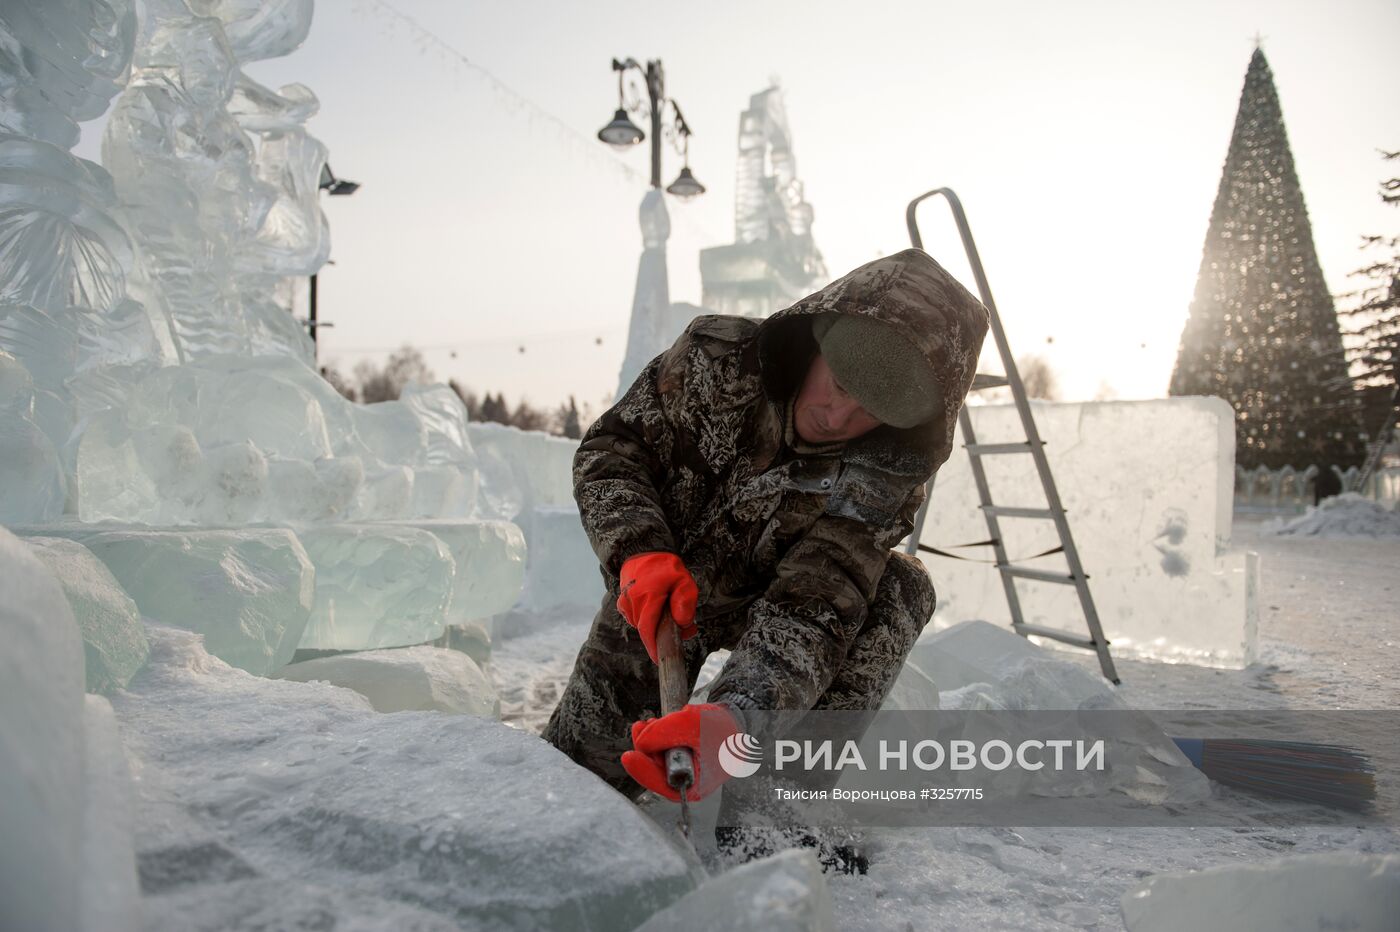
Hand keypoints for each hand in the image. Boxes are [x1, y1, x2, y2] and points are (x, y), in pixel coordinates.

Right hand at [617, 552, 698, 663]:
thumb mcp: (683, 579)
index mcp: (647, 597)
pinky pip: (636, 618)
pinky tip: (659, 608)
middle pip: (647, 630)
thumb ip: (685, 601)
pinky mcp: (622, 603)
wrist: (642, 550)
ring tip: (675, 614)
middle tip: (686, 629)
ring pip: (642, 625)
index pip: (647, 630)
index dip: (653, 647)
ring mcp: (625, 603)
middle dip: (664, 635)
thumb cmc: (665, 565)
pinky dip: (649, 619)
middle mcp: (632, 602)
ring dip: (658, 626)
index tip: (660, 660)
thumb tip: (683, 623)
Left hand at [620, 703, 742, 801]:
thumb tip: (642, 741)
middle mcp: (685, 782)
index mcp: (695, 785)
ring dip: (649, 739)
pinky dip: (655, 736)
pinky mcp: (677, 758)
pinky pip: (659, 750)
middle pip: (655, 771)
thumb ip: (667, 733)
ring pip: (655, 758)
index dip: (644, 772)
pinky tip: (655, 723)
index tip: (628, 756)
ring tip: (649, 721)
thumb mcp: (694, 724)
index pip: (664, 785)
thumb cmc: (721, 727)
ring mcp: (681, 770)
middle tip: (639, 727)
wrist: (733, 719)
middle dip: (645, 748)